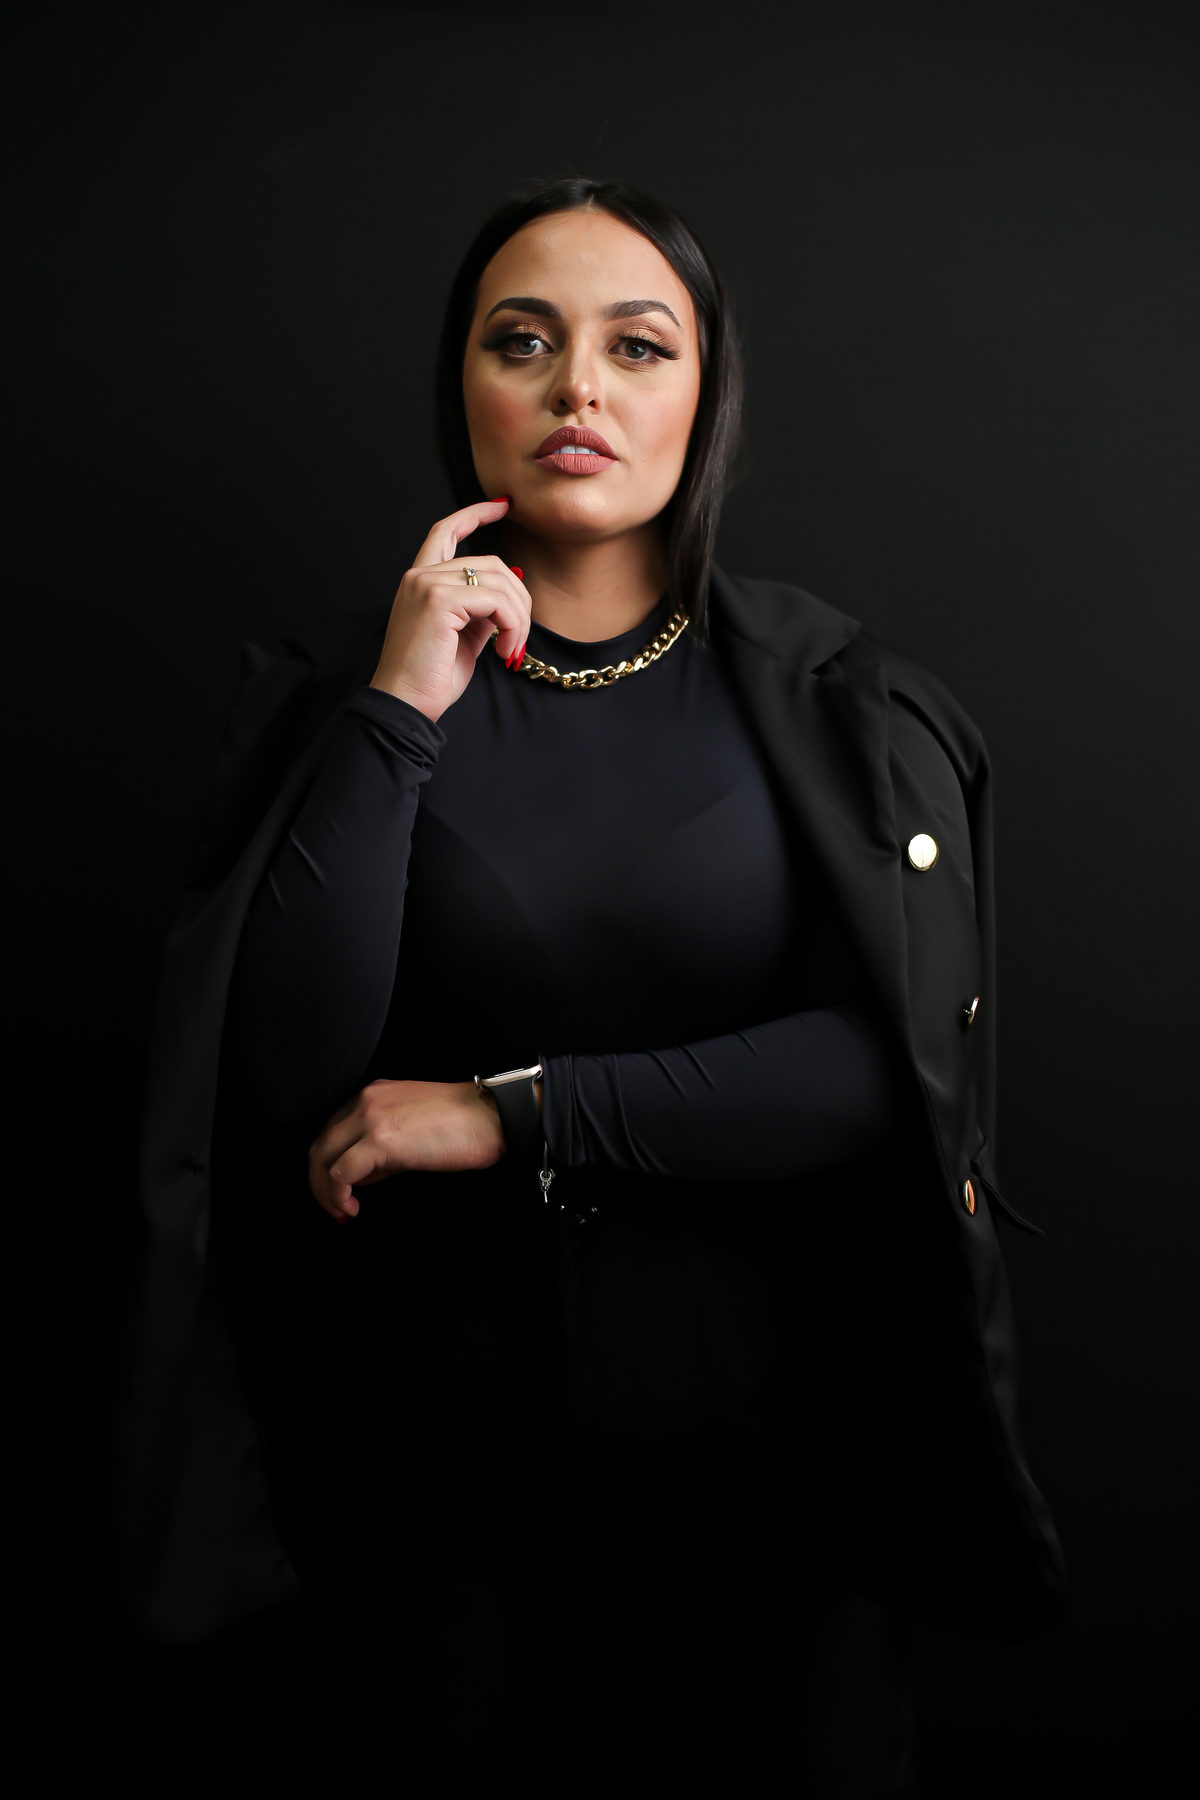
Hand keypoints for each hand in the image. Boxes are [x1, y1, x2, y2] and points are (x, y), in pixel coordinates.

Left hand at [308, 1079, 504, 1221]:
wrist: (491, 1118)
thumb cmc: (463, 1126)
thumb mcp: (411, 1131)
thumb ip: (382, 1148)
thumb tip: (360, 1176)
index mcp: (374, 1095)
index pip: (333, 1131)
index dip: (329, 1165)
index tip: (338, 1192)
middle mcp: (366, 1100)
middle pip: (320, 1144)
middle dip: (318, 1181)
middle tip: (333, 1208)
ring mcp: (370, 1117)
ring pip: (322, 1157)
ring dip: (324, 1191)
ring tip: (342, 1212)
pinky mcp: (380, 1139)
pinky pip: (340, 1172)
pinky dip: (337, 1196)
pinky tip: (351, 1208)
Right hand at [371, 500, 531, 720]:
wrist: (406, 704)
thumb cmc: (431, 678)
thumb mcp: (464, 637)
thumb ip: (482, 610)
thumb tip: (511, 595)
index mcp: (420, 581)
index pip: (446, 531)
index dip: (475, 513)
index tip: (502, 505)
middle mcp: (420, 576)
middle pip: (490, 562)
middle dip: (518, 598)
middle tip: (519, 636)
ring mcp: (427, 584)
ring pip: (499, 581)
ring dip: (518, 618)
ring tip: (511, 648)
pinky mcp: (438, 600)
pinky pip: (496, 600)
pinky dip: (512, 626)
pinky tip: (504, 650)